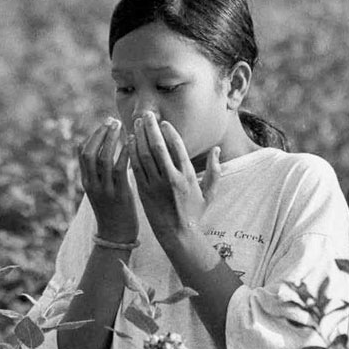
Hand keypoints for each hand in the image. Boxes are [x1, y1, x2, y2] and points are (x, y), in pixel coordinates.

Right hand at [77, 117, 137, 241]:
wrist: (116, 237)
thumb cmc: (112, 212)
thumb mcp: (101, 192)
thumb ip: (100, 175)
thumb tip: (105, 155)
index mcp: (87, 183)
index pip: (83, 153)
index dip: (92, 136)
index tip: (104, 124)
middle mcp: (92, 184)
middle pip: (91, 152)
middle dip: (100, 134)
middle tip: (112, 121)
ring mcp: (105, 190)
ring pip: (103, 158)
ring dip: (111, 139)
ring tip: (121, 126)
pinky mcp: (119, 195)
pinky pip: (119, 169)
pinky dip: (124, 153)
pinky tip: (132, 143)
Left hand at [130, 115, 221, 245]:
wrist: (178, 235)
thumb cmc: (194, 213)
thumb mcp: (209, 192)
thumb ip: (215, 170)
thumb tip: (217, 149)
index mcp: (187, 176)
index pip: (177, 147)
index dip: (169, 132)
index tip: (163, 122)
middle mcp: (171, 179)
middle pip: (158, 147)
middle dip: (151, 128)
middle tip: (146, 114)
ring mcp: (156, 185)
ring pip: (144, 155)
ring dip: (139, 136)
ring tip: (136, 123)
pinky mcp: (144, 192)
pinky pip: (136, 168)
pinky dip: (132, 152)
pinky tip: (130, 141)